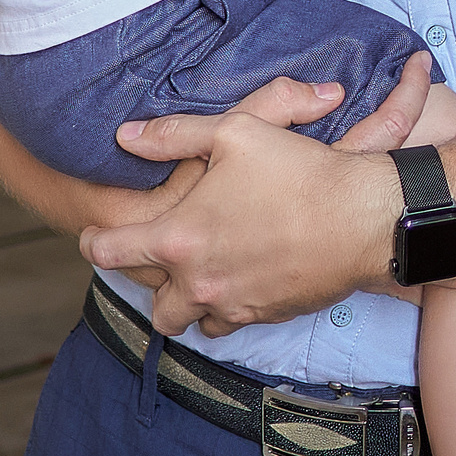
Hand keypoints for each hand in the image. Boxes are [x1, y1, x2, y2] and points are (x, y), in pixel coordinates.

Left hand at [81, 56, 455, 335]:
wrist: (363, 218)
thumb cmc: (299, 170)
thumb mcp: (235, 133)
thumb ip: (174, 135)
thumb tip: (125, 136)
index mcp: (178, 238)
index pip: (108, 252)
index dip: (92, 242)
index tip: (92, 235)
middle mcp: (198, 281)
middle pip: (152, 307)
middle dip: (151, 286)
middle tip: (162, 259)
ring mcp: (233, 304)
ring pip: (191, 322)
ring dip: (190, 301)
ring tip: (202, 272)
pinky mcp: (265, 315)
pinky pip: (231, 322)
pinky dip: (228, 306)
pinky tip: (242, 276)